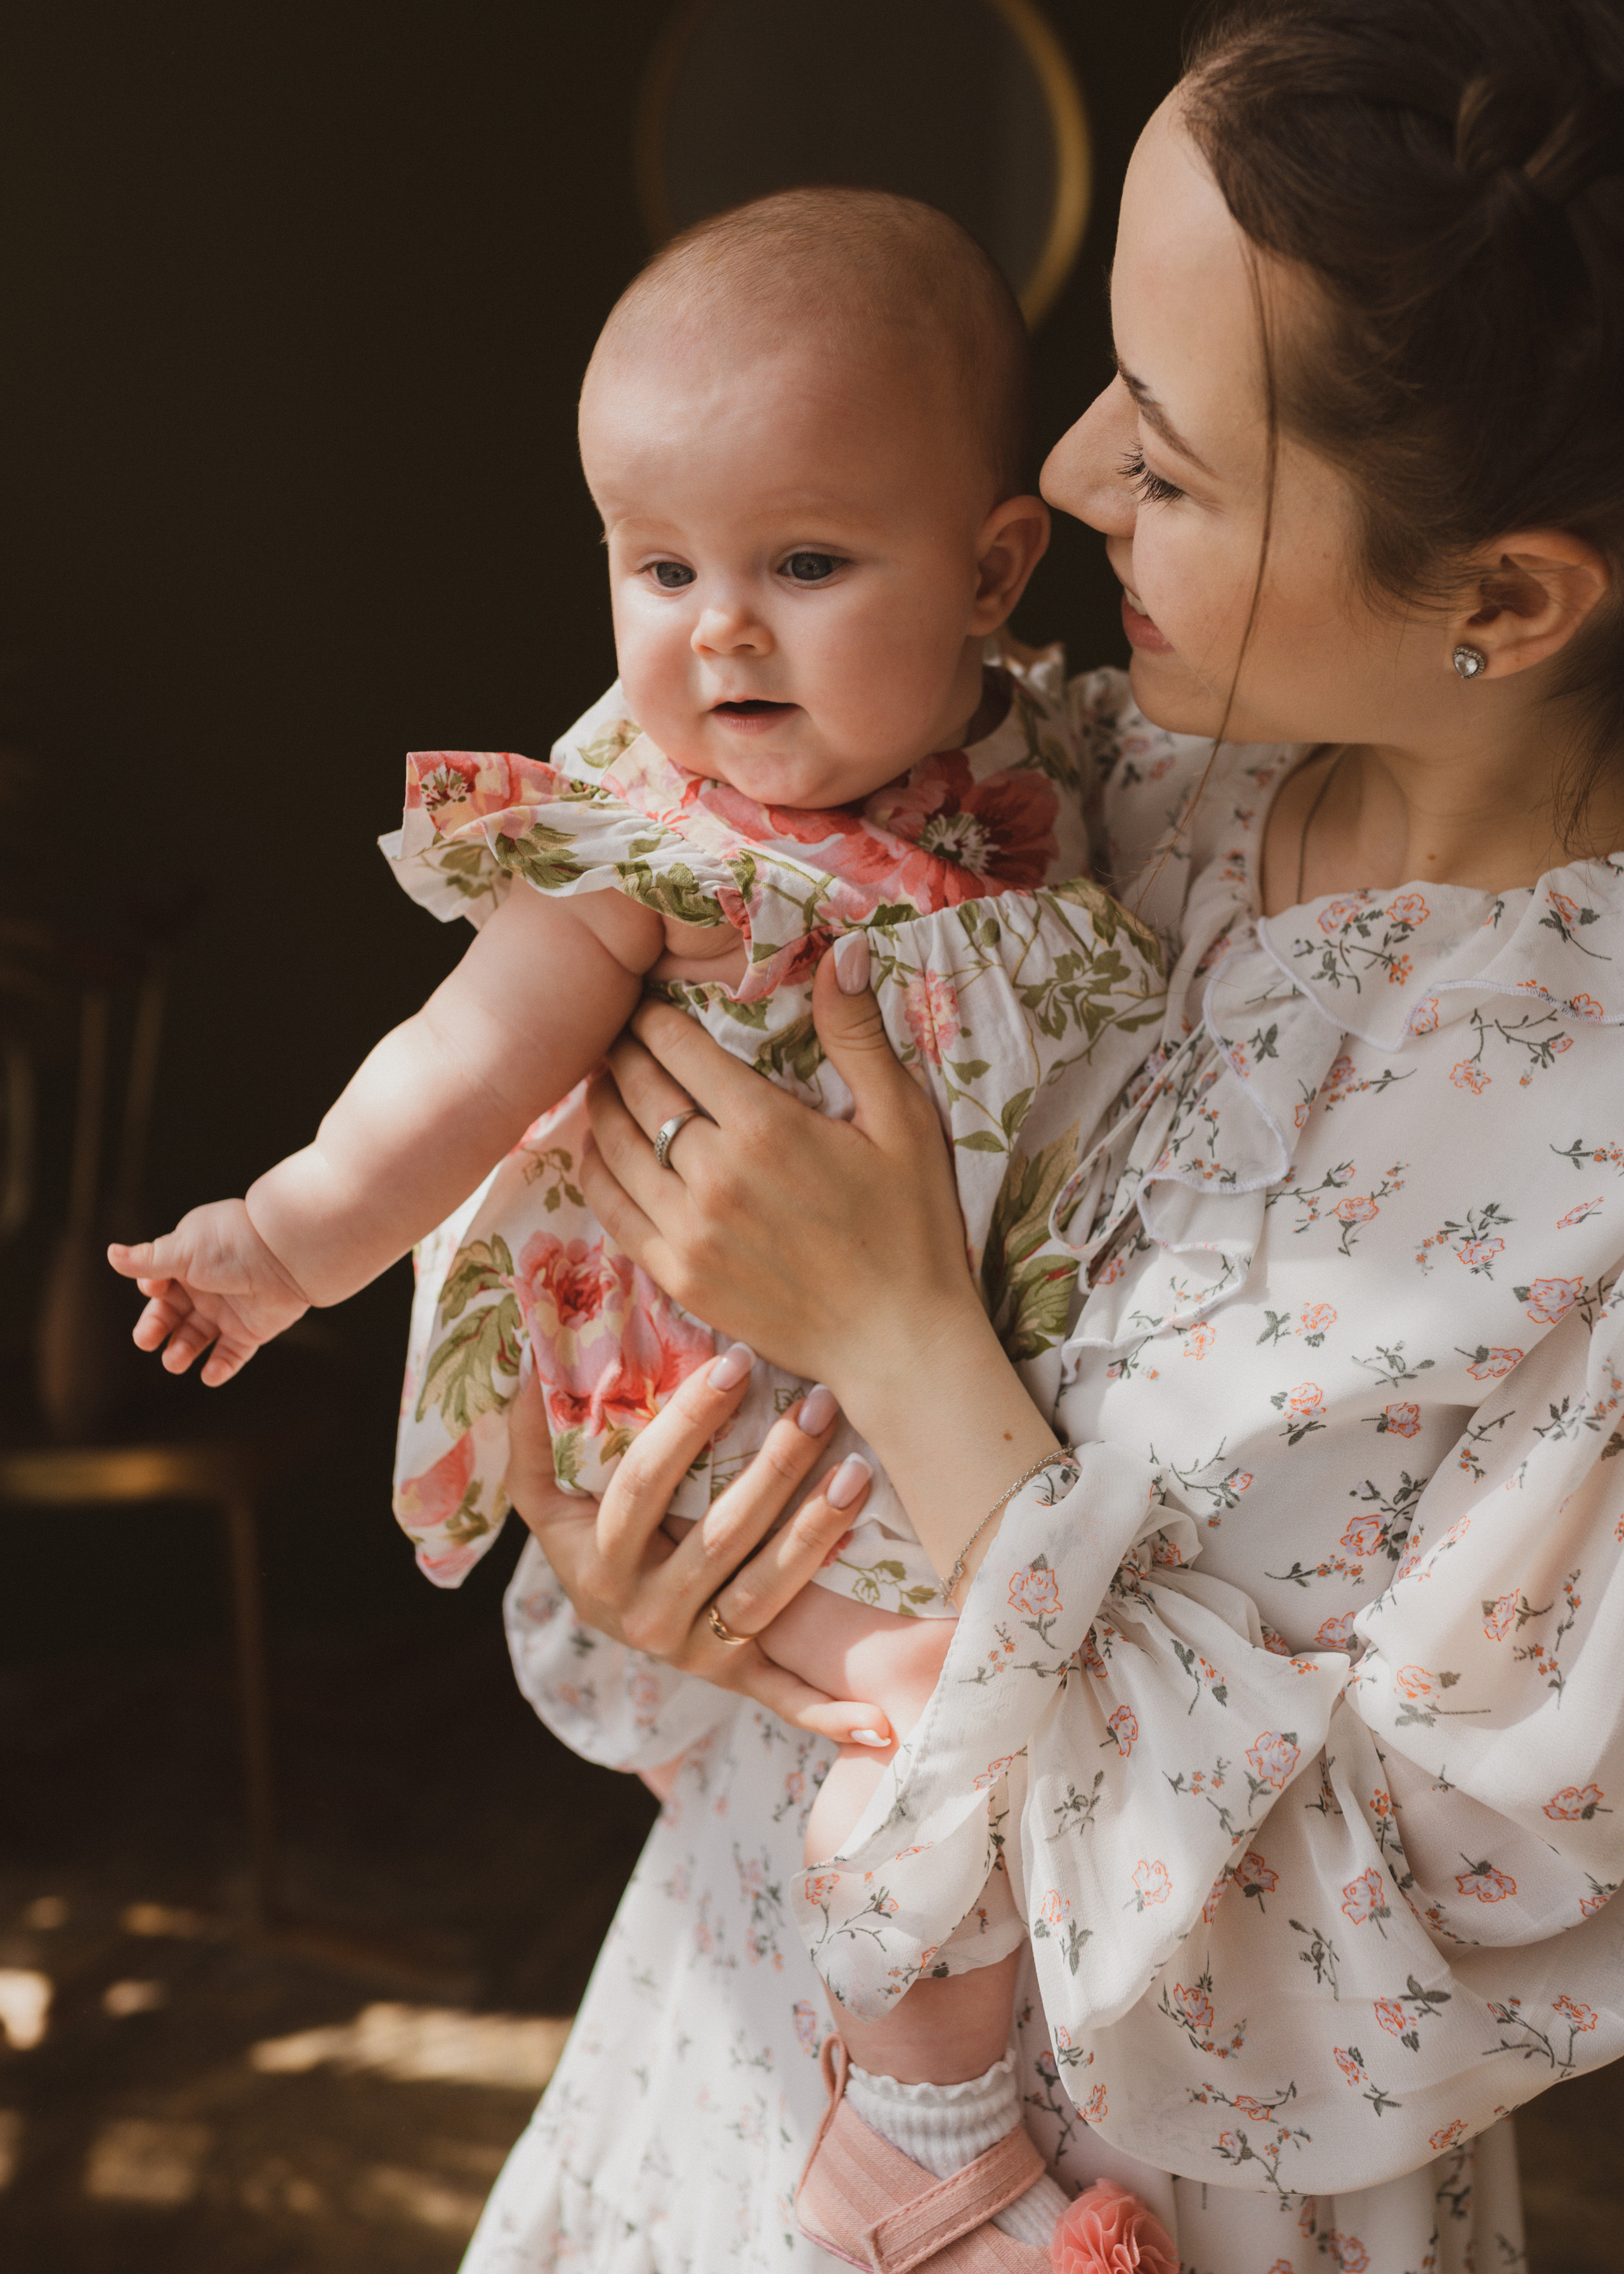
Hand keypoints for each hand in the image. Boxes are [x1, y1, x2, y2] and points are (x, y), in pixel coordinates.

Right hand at [108, 1200, 310, 1384]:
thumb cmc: (232, 1244)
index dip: (152, 1290)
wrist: (287, 1256)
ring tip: (174, 1362)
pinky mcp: (251, 1331)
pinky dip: (220, 1368)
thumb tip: (111, 1254)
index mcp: (189, 1261)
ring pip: (196, 1338)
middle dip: (156, 1328)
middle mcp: (206, 1288)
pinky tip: (209, 1376)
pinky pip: (231, 1355)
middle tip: (145, 1341)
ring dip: (181, 1351)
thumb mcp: (184, 1249)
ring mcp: (228, 1311)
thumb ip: (149, 1260)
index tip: (153, 1289)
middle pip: (171, 1315)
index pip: (159, 1283)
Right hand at [504, 1350, 892, 1744]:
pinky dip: (828, 1714)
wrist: (601, 1615)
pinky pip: (782, 1698)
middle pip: (719, 1535)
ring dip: (816, 1535)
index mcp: (597, 1564)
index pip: (644, 1483)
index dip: (689, 1422)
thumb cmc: (583, 1532)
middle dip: (774, 1467)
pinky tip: (880, 1721)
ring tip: (858, 1474)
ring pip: (763, 1593)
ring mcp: (692, 1651)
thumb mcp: (543, 1496)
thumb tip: (523, 1359)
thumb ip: (534, 1437)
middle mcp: (643, 1615)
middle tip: (817, 1405)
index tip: (737, 1363)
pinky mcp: (733, 1677)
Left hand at [581, 938, 977, 1394]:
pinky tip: (598, 1148)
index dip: (653, 1016)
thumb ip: (858, 1036)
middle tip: (615, 1029)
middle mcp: (713, 1175)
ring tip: (602, 1078)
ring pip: (615, 1146)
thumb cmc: (911, 1226)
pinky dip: (596, 1170)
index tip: (645, 1000)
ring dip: (601, 1104)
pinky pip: (613, 1210)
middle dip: (621, 1050)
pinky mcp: (679, 1276)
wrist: (897, 1340)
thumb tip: (840, 952)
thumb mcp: (903, 1121)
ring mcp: (688, 1230)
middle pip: (638, 1090)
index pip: (678, 1048)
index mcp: (765, 1126)